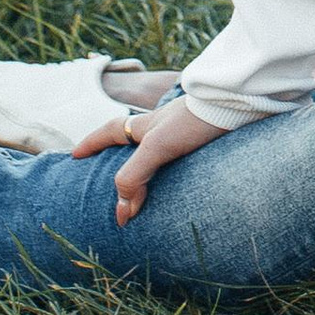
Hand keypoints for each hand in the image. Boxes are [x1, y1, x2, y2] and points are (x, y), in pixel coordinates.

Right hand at [73, 91, 232, 224]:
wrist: (241, 104)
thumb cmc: (196, 120)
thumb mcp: (158, 147)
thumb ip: (135, 176)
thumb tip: (121, 211)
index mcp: (147, 125)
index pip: (111, 132)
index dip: (91, 143)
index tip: (74, 155)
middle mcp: (164, 127)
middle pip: (134, 143)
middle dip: (119, 159)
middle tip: (109, 178)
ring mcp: (185, 133)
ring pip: (160, 153)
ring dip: (150, 170)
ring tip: (144, 193)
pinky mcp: (206, 141)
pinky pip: (182, 160)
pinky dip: (175, 175)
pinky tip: (181, 189)